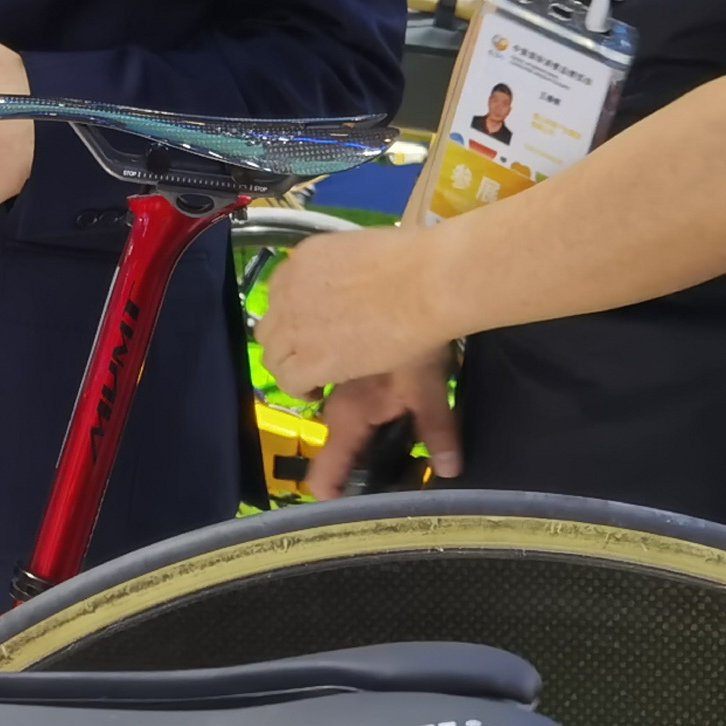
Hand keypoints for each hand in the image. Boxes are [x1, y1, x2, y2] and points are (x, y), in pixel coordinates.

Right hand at [260, 227, 465, 488]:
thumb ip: (432, 428)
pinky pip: (284, 278)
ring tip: (317, 319)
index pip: (286, 378)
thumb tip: (453, 469)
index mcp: (313, 363)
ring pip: (273, 312)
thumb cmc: (423, 335)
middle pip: (272, 346)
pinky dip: (296, 288)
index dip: (302, 383)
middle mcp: (293, 326)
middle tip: (319, 351)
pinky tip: (324, 287)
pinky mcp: (303, 256)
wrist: (430, 277)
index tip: (320, 382)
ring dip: (288, 321)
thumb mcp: (423, 385)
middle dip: (291, 354)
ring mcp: (294, 287)